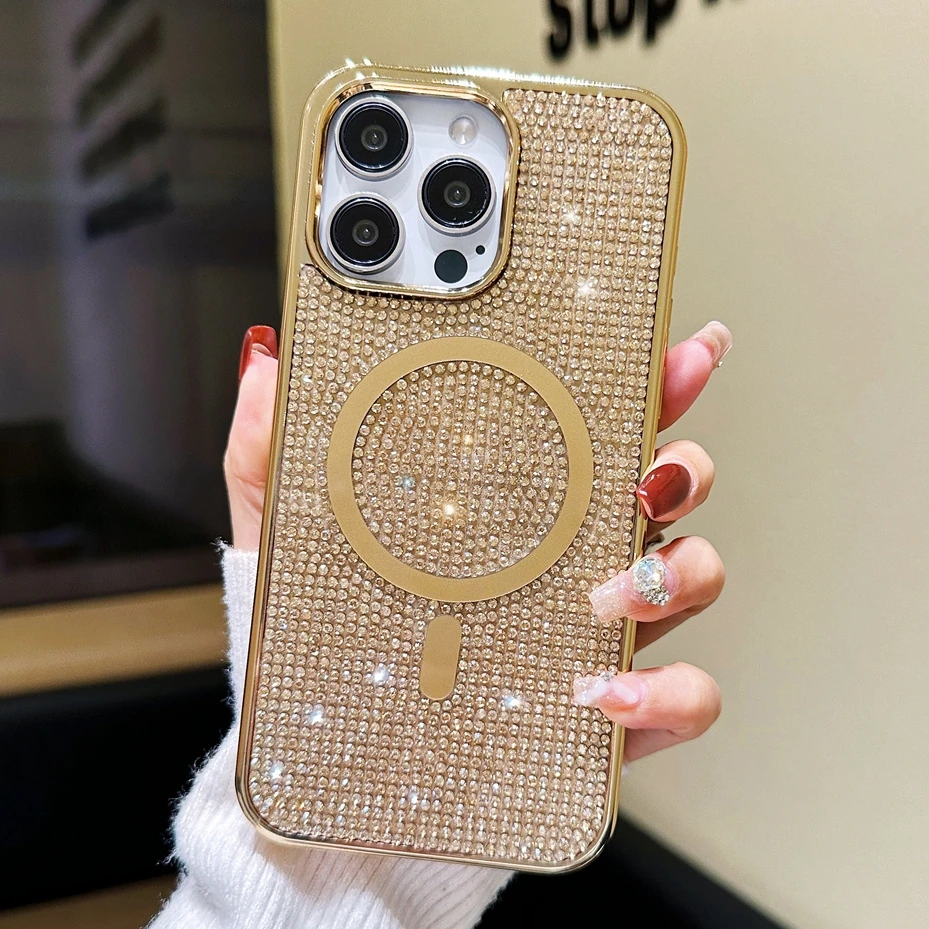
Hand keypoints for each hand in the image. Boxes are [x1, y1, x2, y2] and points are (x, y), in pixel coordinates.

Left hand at [225, 321, 730, 761]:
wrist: (332, 763)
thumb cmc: (322, 642)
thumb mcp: (285, 539)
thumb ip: (271, 449)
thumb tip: (264, 362)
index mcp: (514, 503)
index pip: (594, 424)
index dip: (649, 380)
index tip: (674, 348)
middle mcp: (568, 556)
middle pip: (669, 487)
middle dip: (684, 464)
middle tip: (647, 474)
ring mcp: (597, 633)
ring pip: (692, 578)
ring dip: (678, 573)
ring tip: (603, 596)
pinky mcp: (608, 714)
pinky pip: (684, 697)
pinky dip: (669, 690)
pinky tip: (607, 690)